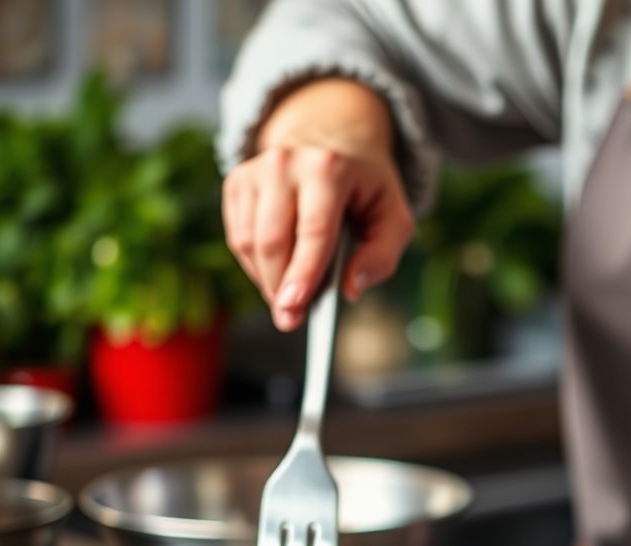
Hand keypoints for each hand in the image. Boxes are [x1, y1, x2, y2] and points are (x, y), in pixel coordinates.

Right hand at [221, 79, 415, 329]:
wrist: (331, 141)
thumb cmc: (366, 189)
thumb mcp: (393, 219)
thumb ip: (381, 257)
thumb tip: (352, 289)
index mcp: (329, 168)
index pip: (313, 231)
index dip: (303, 274)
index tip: (293, 306)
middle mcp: (285, 163)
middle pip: (274, 242)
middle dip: (281, 288)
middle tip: (291, 319)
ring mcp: (255, 171)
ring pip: (249, 243)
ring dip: (268, 281)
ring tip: (292, 296)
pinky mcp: (236, 183)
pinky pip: (238, 239)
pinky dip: (257, 266)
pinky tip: (279, 270)